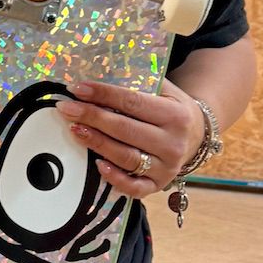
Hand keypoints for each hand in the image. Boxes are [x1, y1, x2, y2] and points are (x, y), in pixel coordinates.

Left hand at [58, 78, 204, 195]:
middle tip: (67, 109)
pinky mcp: (158, 185)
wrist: (196, 136)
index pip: (132, 102)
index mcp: (175, 115)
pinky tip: (97, 164)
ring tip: (75, 130)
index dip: (103, 95)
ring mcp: (167, 167)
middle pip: (125, 130)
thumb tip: (97, 75)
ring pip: (125, 157)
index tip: (78, 89)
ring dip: (97, 143)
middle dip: (92, 117)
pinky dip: (115, 178)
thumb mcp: (164, 91)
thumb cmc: (171, 109)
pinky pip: (134, 187)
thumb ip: (138, 84)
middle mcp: (173, 143)